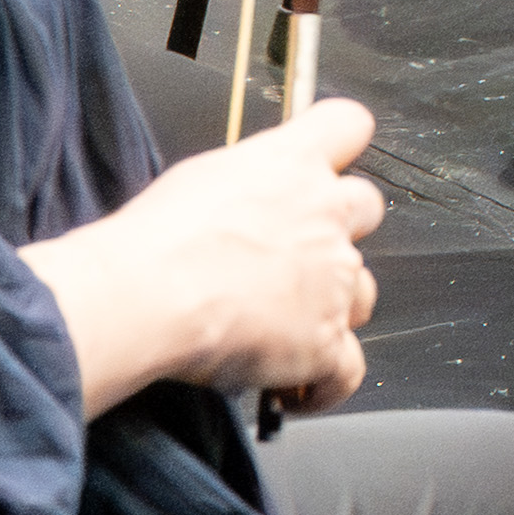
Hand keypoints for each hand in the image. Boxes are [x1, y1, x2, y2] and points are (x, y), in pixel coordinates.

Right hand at [36, 99, 382, 413]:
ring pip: (362, 292)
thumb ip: (243, 185)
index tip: (326, 163)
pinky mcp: (326, 339)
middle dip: (338, 233)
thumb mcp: (197, 181)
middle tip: (293, 259)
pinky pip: (347, 370)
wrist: (148, 293)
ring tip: (280, 331)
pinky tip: (295, 389)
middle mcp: (325, 215)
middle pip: (365, 209)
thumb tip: (241, 201)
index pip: (347, 124)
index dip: (340, 143)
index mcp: (289, 165)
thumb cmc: (153, 240)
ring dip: (332, 310)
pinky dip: (325, 385)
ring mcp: (334, 279)